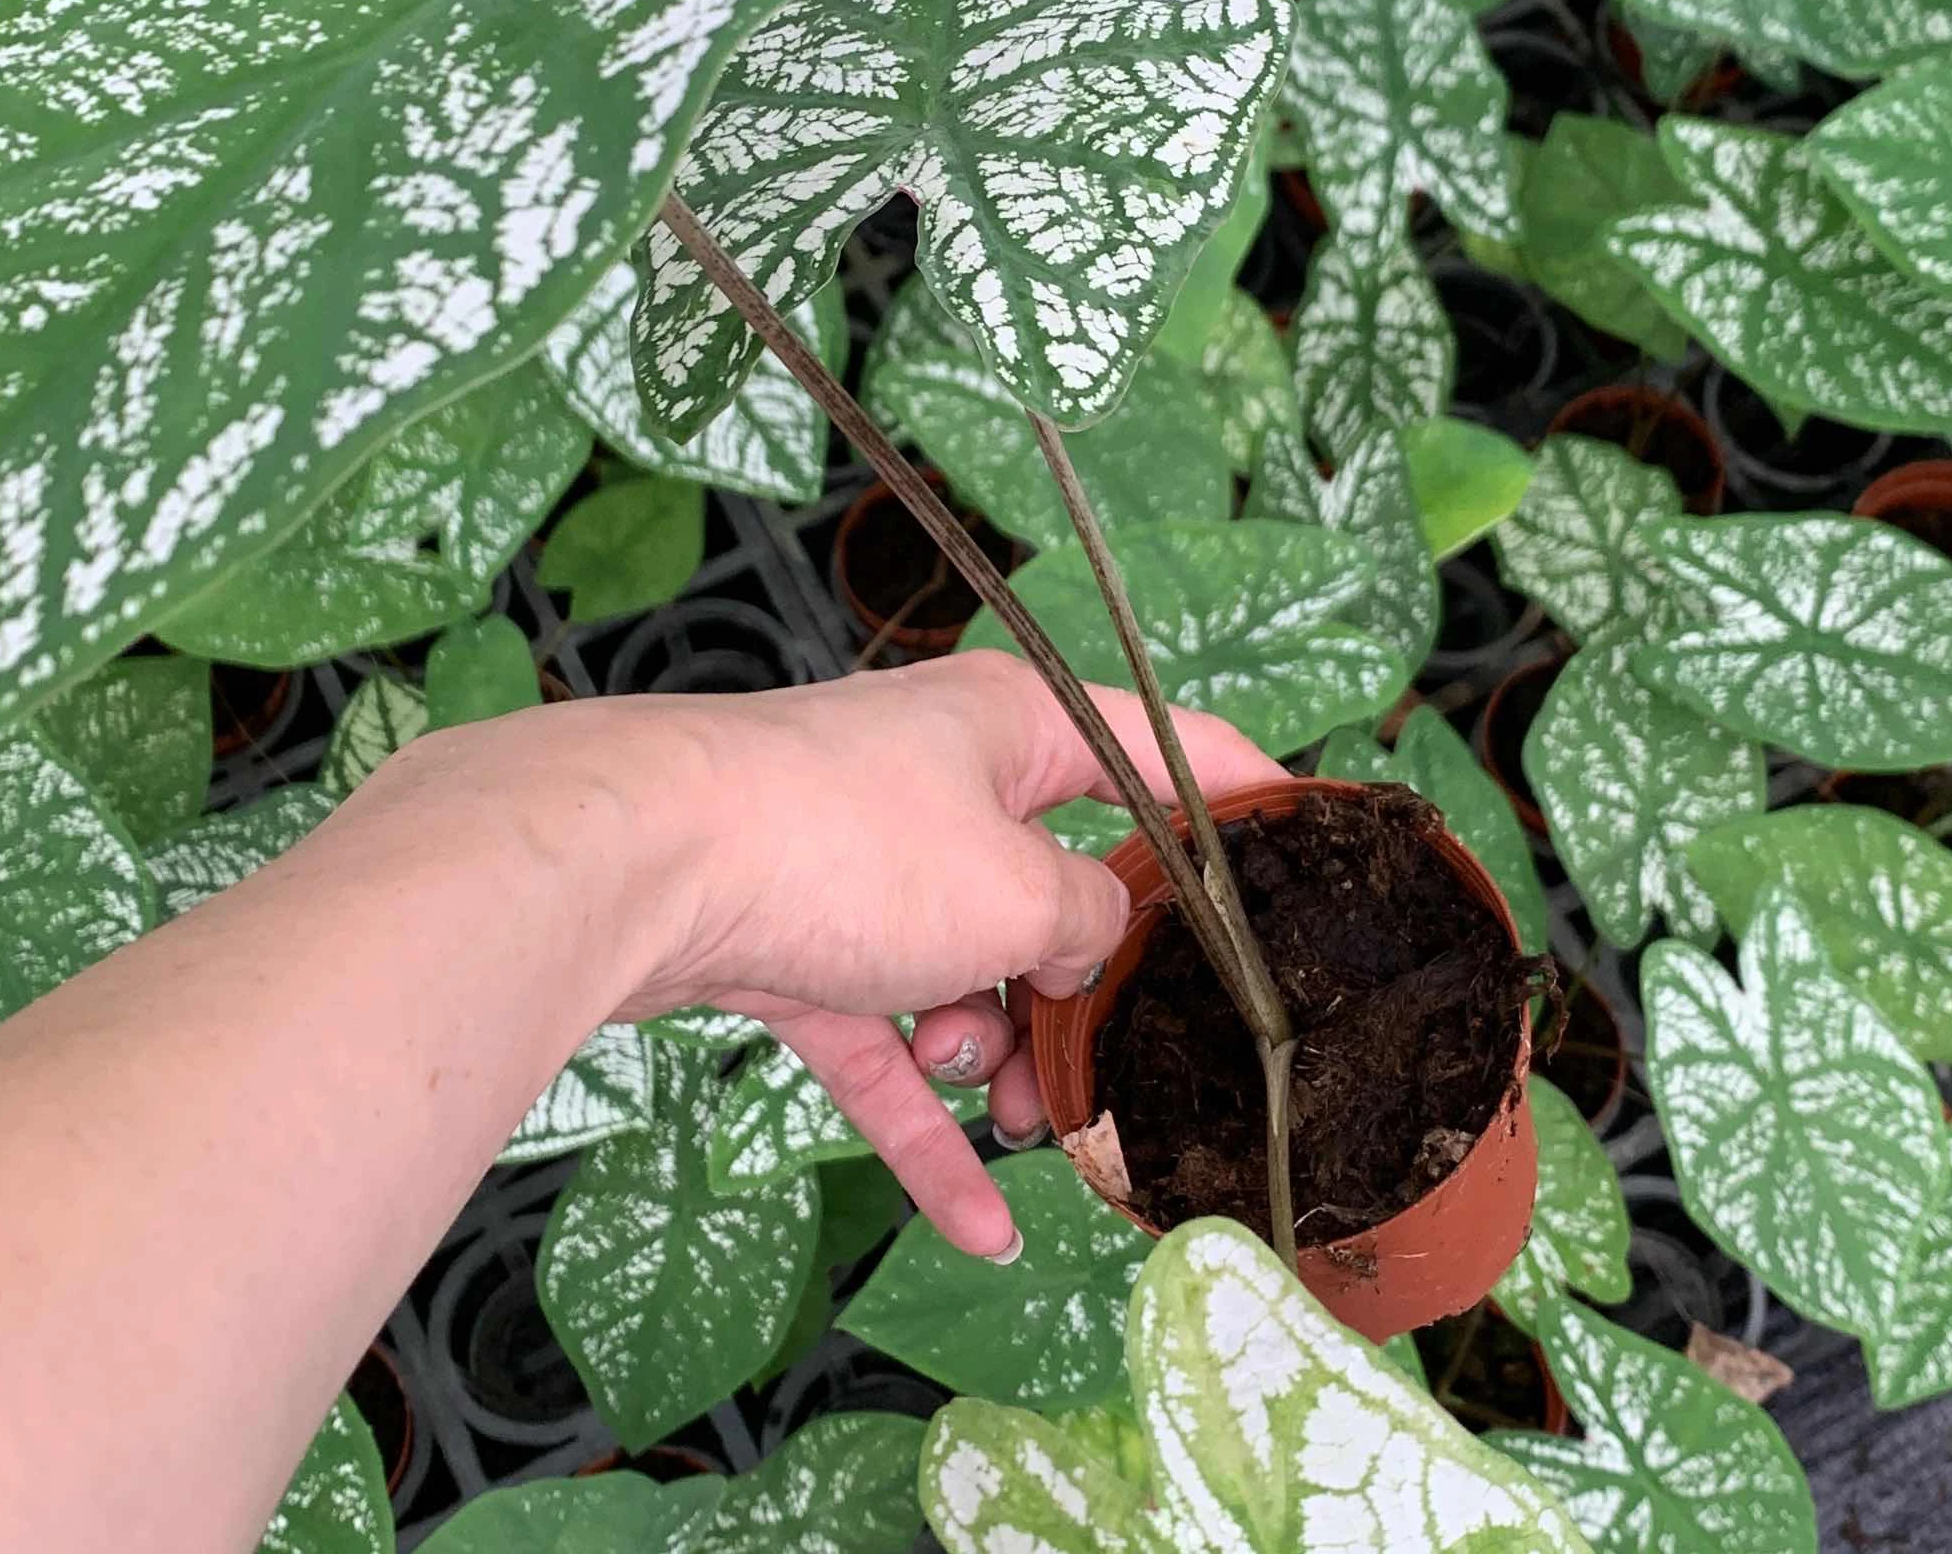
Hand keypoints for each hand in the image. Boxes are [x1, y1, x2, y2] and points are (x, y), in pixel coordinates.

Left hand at [483, 656, 1282, 1260]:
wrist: (643, 864)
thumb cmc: (846, 841)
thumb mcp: (1012, 890)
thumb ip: (1082, 926)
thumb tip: (1087, 947)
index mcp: (1012, 725)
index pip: (1158, 746)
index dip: (1237, 792)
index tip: (1308, 839)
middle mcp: (940, 781)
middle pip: (1054, 885)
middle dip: (1091, 987)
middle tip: (1130, 1061)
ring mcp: (861, 867)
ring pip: (968, 976)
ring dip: (998, 1058)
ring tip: (1011, 1109)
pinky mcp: (796, 947)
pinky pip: (883, 1048)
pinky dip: (925, 1128)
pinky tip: (982, 1225)